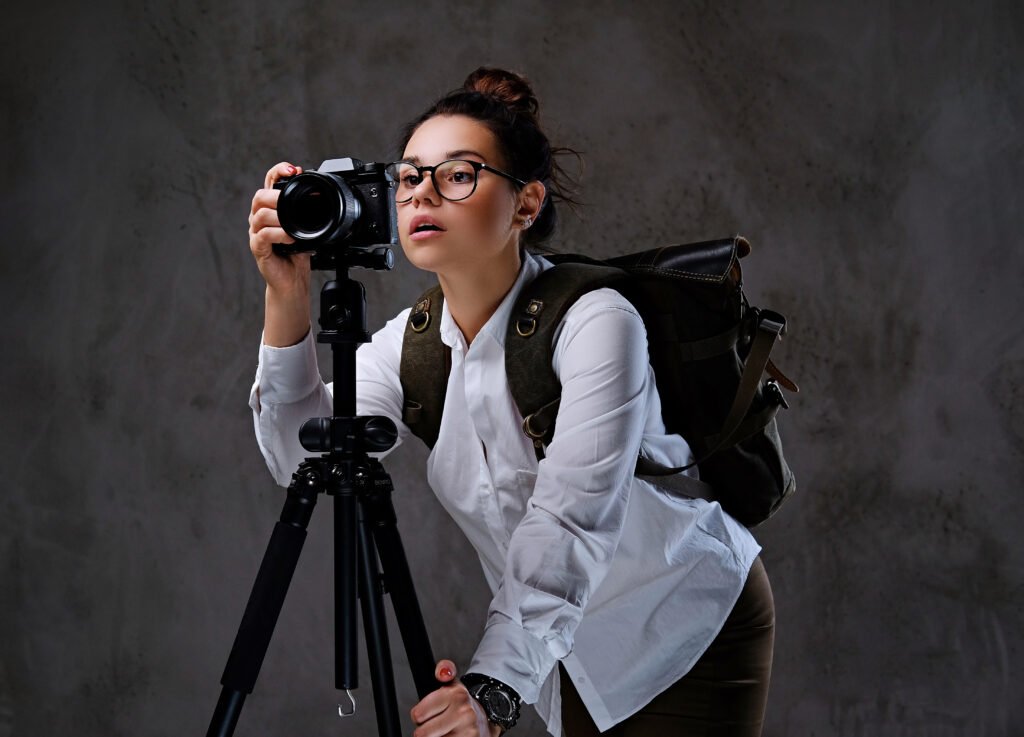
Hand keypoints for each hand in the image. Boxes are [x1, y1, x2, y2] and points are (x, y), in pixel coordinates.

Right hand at [248, 161, 311, 295]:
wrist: (291, 280)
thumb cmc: (296, 254)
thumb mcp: (305, 228)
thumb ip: (307, 212)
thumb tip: (319, 196)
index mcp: (271, 208)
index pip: (269, 182)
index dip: (278, 171)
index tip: (293, 169)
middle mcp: (260, 218)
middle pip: (259, 196)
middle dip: (276, 195)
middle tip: (290, 199)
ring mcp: (256, 232)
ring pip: (260, 214)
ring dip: (278, 216)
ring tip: (292, 223)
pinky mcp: (257, 248)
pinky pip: (263, 235)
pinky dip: (278, 234)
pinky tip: (289, 237)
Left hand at [410, 660, 500, 736]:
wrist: (487, 719)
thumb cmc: (462, 704)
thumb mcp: (453, 684)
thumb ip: (444, 669)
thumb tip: (442, 672)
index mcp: (455, 694)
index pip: (418, 714)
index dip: (418, 716)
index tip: (424, 715)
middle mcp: (463, 713)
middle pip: (423, 734)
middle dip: (424, 731)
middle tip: (434, 726)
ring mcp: (468, 732)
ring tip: (444, 732)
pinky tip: (451, 736)